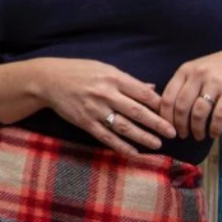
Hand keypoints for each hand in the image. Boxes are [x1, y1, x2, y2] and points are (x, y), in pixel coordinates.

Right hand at [32, 58, 177, 158]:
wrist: (49, 80)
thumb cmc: (78, 71)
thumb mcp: (104, 68)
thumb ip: (128, 81)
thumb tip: (151, 89)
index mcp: (113, 78)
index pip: (142, 93)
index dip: (159, 104)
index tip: (172, 112)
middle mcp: (105, 94)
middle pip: (137, 111)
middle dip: (157, 123)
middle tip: (173, 132)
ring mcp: (95, 110)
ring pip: (124, 126)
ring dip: (142, 137)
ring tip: (157, 144)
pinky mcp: (85, 122)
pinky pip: (106, 137)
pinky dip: (121, 146)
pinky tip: (134, 153)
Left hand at [161, 45, 221, 139]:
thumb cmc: (221, 68)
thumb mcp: (197, 70)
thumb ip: (184, 86)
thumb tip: (170, 112)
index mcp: (185, 71)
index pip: (167, 97)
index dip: (166, 117)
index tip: (168, 128)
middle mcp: (198, 75)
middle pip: (181, 107)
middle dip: (180, 125)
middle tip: (182, 136)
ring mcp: (215, 82)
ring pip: (199, 112)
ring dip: (196, 129)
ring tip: (198, 136)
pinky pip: (219, 114)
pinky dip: (214, 128)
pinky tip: (213, 133)